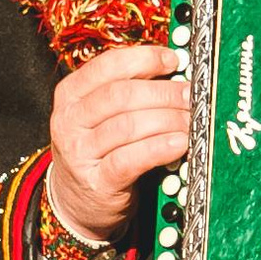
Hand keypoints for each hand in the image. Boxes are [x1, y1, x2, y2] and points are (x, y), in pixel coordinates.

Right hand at [45, 44, 189, 245]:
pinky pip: (132, 159)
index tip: (174, 60)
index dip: (144, 59)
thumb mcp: (101, 115)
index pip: (107, 66)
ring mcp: (80, 152)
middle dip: (163, 92)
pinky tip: (180, 143)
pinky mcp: (97, 181)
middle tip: (191, 96)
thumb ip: (128, 92)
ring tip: (191, 120)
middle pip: (121, 96)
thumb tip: (176, 73)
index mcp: (70, 94)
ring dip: (168, 120)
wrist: (78, 200)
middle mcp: (69, 120)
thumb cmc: (100, 149)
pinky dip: (160, 148)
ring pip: (128, 126)